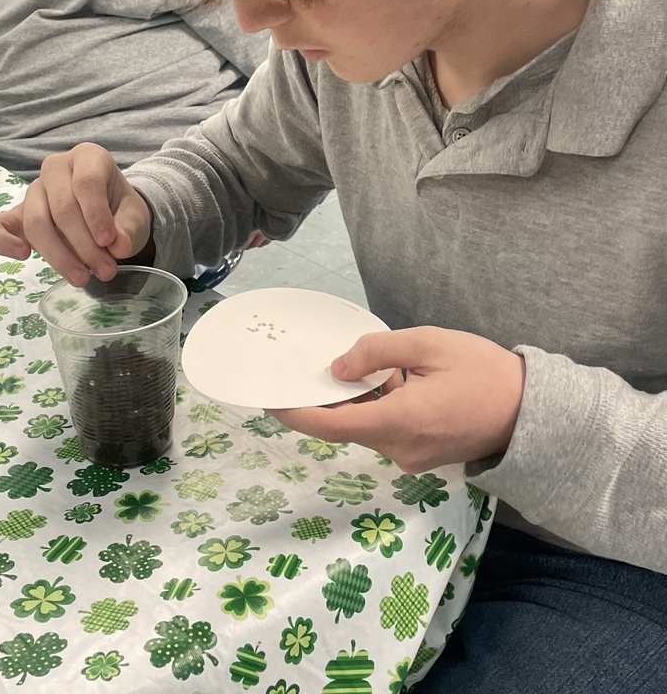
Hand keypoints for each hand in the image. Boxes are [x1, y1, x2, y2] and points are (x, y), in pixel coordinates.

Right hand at [0, 143, 153, 285]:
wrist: (109, 213)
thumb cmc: (120, 209)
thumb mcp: (134, 215)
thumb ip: (128, 229)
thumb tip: (119, 246)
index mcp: (88, 157)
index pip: (87, 183)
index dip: (97, 215)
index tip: (111, 244)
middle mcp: (56, 167)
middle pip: (62, 208)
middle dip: (85, 246)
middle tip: (105, 271)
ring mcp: (33, 190)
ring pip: (37, 223)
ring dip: (59, 255)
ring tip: (82, 279)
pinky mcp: (16, 214)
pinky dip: (2, 242)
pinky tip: (23, 256)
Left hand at [269, 326, 525, 473]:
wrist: (532, 411)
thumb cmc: (484, 372)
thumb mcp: (429, 345)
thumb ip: (378, 352)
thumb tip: (337, 368)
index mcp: (398, 422)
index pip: (330, 425)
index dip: (295, 412)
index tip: (270, 398)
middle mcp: (399, 449)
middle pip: (346, 425)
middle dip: (329, 397)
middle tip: (314, 364)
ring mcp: (411, 458)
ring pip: (367, 426)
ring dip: (360, 399)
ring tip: (369, 365)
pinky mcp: (421, 456)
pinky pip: (387, 430)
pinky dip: (380, 407)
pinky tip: (394, 381)